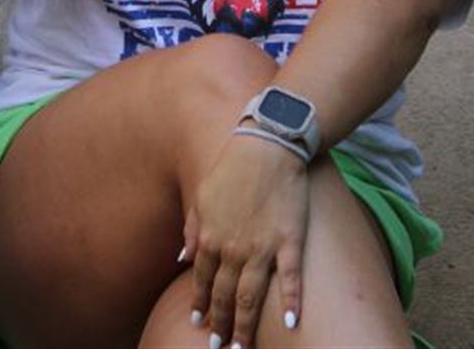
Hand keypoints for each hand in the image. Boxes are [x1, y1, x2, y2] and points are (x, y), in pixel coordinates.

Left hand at [184, 134, 309, 347]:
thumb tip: (183, 258)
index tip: (200, 322)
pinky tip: (289, 323)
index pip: (203, 281)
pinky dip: (291, 303)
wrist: (268, 145)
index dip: (202, 303)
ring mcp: (262, 247)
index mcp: (211, 237)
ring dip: (245, 326)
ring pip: (252, 297)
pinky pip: (290, 279)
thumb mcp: (203, 195)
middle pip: (226, 296)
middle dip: (221, 325)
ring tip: (242, 348)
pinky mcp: (289, 240)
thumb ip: (192, 228)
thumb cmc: (233, 166)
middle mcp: (234, 249)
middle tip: (220, 346)